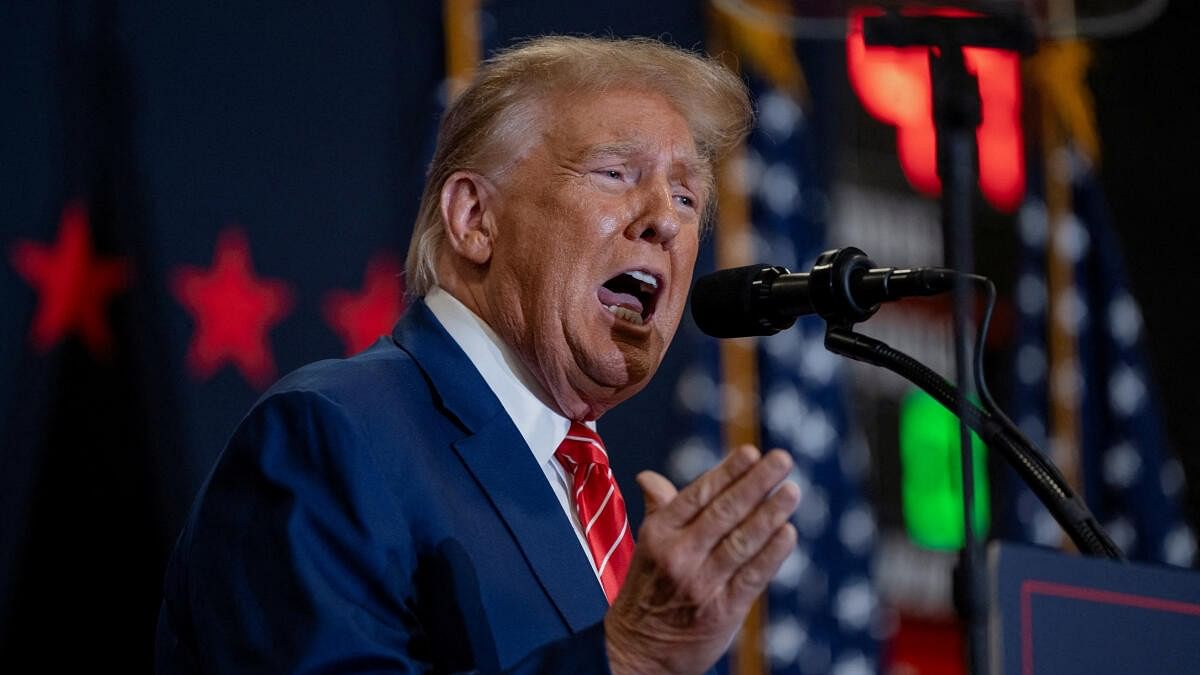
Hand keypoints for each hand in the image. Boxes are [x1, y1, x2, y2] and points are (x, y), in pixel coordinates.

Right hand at [604, 445, 799, 674]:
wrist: (638, 653)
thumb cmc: (646, 592)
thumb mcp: (646, 548)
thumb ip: (659, 510)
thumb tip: (649, 477)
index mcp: (658, 533)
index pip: (698, 495)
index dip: (727, 472)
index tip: (751, 451)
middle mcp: (679, 555)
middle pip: (724, 512)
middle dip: (755, 483)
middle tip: (782, 459)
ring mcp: (701, 584)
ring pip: (741, 541)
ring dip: (770, 514)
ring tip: (792, 491)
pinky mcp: (722, 611)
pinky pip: (752, 576)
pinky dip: (771, 554)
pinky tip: (788, 533)